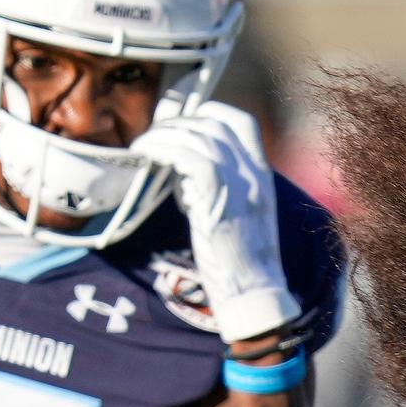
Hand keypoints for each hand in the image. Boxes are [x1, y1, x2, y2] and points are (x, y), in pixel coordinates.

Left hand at [135, 103, 301, 344]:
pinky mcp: (219, 198)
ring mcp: (240, 184)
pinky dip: (162, 149)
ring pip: (200, 135)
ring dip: (164, 135)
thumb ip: (218, 187)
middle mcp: (254, 173)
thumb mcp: (235, 214)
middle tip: (152, 138)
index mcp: (262, 175)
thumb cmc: (237, 261)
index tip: (179, 123)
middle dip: (178, 122)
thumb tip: (180, 169)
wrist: (252, 293)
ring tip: (143, 147)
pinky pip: (188, 156)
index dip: (206, 114)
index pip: (241, 122)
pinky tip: (145, 156)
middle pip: (215, 122)